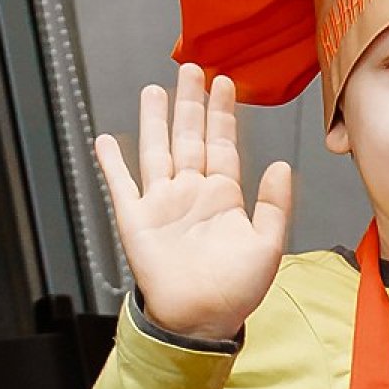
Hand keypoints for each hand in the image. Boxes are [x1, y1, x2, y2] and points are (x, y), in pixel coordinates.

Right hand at [95, 64, 291, 342]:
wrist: (200, 320)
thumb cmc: (236, 291)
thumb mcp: (268, 246)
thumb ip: (274, 205)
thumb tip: (283, 166)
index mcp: (223, 198)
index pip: (222, 145)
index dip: (222, 115)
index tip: (225, 84)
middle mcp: (192, 194)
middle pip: (189, 137)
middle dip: (191, 104)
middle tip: (192, 69)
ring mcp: (162, 204)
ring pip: (157, 150)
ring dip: (156, 120)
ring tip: (156, 90)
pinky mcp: (136, 219)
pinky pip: (121, 184)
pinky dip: (112, 163)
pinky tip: (105, 140)